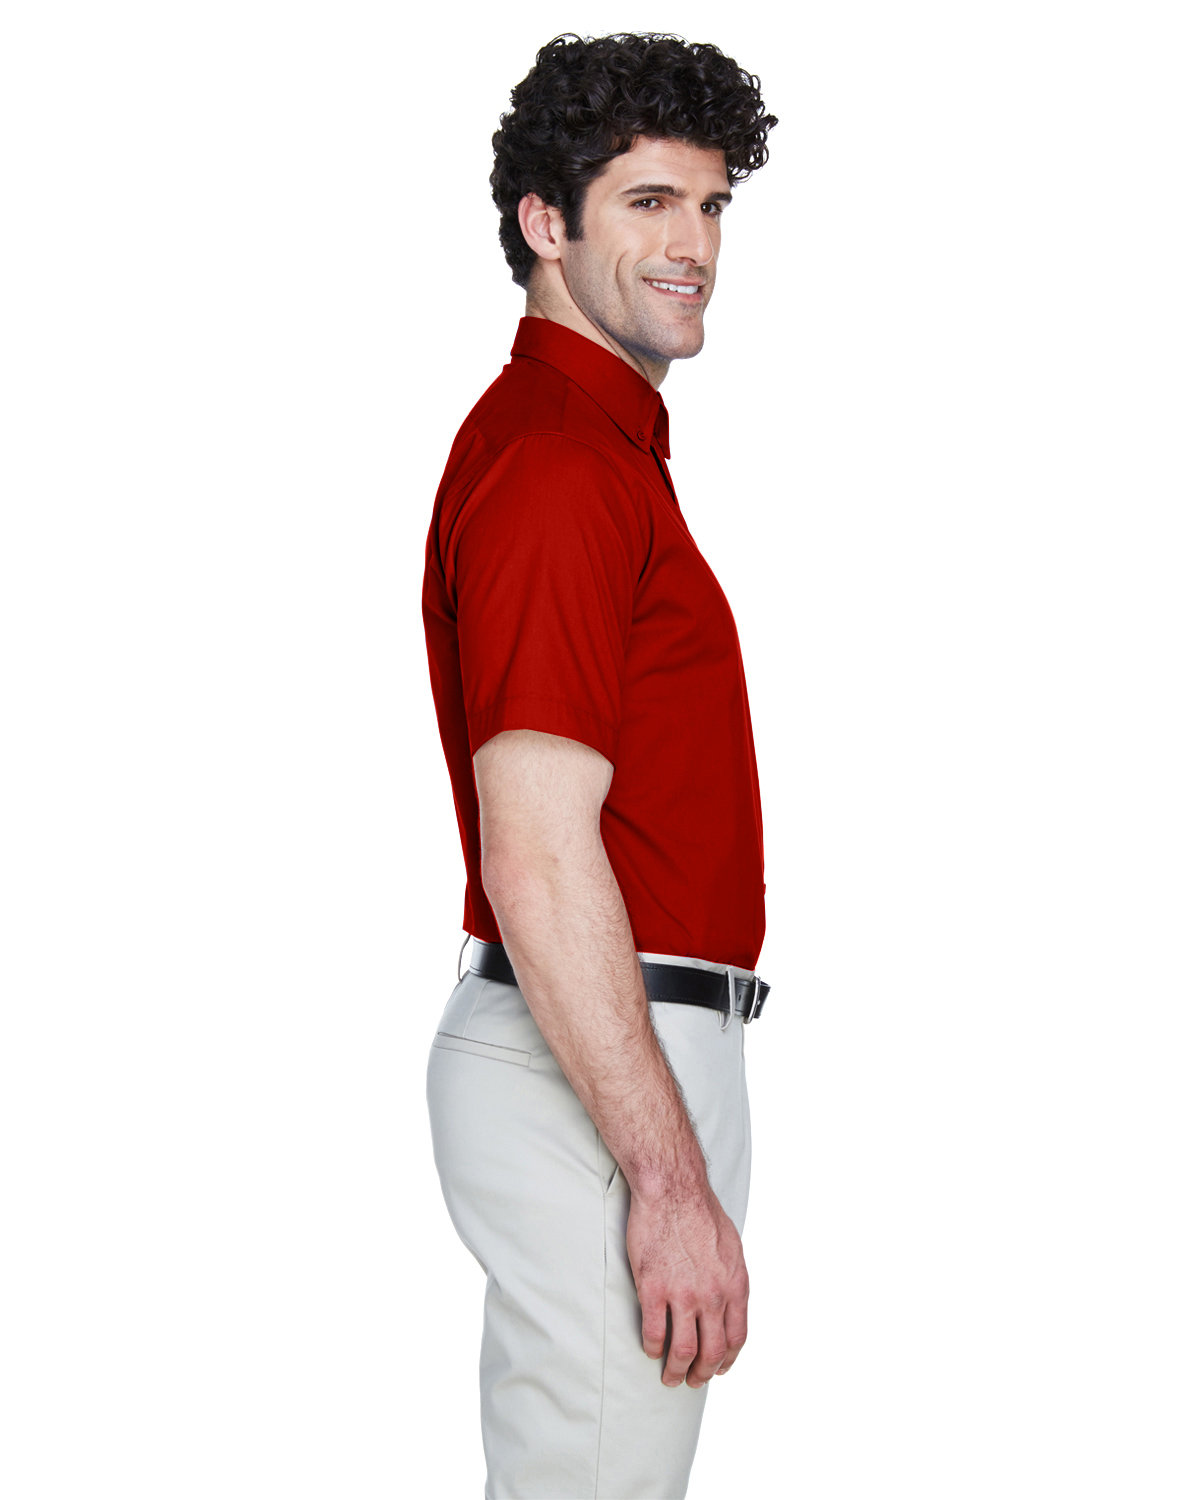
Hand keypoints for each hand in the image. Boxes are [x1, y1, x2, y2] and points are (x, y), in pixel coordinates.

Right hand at [626, 1184, 748, 1387]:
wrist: (673, 1189)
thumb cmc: (701, 1211)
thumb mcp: (732, 1247)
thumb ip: (731, 1278)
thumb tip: (729, 1300)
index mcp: (735, 1285)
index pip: (737, 1338)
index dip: (727, 1360)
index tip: (718, 1369)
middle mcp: (713, 1295)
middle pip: (711, 1351)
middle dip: (702, 1374)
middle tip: (693, 1381)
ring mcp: (682, 1294)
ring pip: (683, 1350)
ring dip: (676, 1371)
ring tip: (670, 1377)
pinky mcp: (652, 1288)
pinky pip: (653, 1332)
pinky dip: (652, 1347)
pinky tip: (650, 1349)